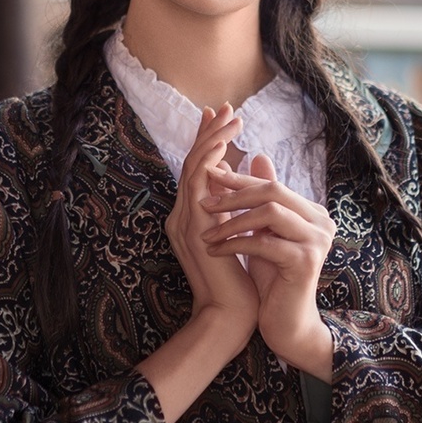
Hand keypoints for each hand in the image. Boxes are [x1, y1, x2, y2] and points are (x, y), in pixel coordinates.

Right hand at [165, 105, 257, 350]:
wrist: (230, 316)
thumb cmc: (237, 283)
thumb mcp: (235, 236)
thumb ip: (232, 209)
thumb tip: (237, 178)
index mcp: (192, 219)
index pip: (198, 171)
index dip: (207, 142)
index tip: (220, 118)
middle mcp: (183, 217)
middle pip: (190, 163)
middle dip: (207, 133)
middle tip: (221, 106)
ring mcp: (186, 222)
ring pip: (193, 168)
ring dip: (212, 139)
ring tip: (230, 117)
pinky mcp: (196, 229)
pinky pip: (198, 186)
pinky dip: (210, 162)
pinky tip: (225, 146)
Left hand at [201, 154, 334, 379]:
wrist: (286, 323)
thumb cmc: (272, 278)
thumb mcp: (263, 233)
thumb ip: (262, 199)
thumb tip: (256, 155)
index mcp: (312, 212)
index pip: (272, 185)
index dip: (239, 179)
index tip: (208, 175)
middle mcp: (322, 222)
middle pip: (273, 191)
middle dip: (234, 193)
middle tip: (203, 199)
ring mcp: (317, 241)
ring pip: (270, 212)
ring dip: (231, 220)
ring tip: (205, 231)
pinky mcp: (306, 261)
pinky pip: (264, 242)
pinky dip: (234, 243)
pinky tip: (214, 249)